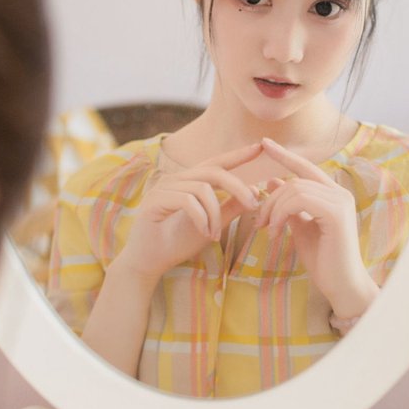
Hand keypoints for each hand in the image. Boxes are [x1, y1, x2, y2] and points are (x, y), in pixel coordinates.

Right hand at [114, 140, 263, 282]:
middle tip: (253, 205)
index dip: (237, 155)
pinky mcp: (155, 200)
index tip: (259, 147)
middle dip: (237, 187)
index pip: (216, 163)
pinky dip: (201, 218)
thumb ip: (230, 208)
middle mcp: (175, 179)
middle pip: (214, 172)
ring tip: (216, 235)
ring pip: (202, 189)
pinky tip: (204, 234)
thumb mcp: (212, 224)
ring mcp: (163, 187)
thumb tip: (254, 191)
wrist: (150, 261)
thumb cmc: (178, 242)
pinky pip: (188, 201)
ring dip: (215, 214)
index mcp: (189, 182)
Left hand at [254, 136, 378, 318]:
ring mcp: (340, 201)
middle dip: (270, 199)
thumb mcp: (301, 227)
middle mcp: (340, 193)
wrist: (341, 285)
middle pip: (295, 180)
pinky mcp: (336, 213)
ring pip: (294, 189)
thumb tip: (273, 181)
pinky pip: (299, 200)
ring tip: (266, 230)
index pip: (305, 167)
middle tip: (257, 222)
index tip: (263, 143)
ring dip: (273, 210)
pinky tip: (275, 232)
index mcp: (333, 195)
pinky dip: (280, 214)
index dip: (284, 155)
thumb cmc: (323, 260)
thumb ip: (290, 205)